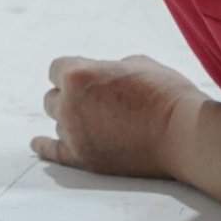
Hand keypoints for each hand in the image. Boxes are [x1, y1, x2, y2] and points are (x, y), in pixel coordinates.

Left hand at [32, 54, 204, 180]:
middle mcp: (69, 104)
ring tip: (96, 121)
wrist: (183, 133)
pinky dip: (44, 146)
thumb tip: (102, 77)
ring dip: (71, 119)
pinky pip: (52, 152)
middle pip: (53, 97)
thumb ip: (108, 68)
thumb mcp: (137, 62)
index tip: (89, 77)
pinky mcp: (83, 158)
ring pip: (58, 122)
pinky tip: (38, 144)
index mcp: (78, 75)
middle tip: (96, 101)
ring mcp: (74, 134)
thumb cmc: (166, 93)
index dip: (74, 72)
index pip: (57, 68)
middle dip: (70, 95)